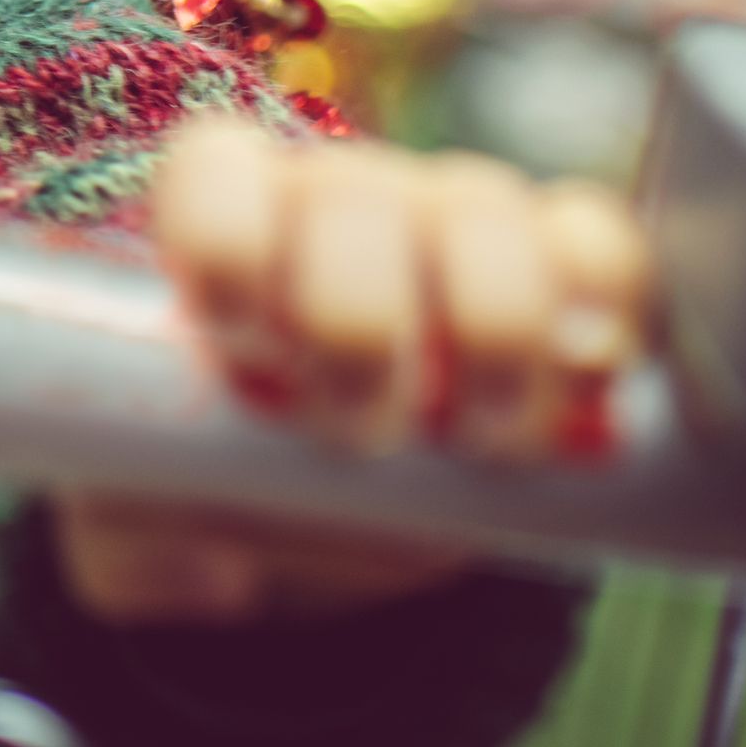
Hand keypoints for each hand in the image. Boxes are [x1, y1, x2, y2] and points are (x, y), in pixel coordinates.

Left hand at [48, 117, 650, 625]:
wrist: (353, 502)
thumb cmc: (236, 481)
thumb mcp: (152, 512)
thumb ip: (142, 536)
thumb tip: (200, 571)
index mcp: (218, 224)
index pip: (215, 175)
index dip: (228, 249)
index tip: (244, 352)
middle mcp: (335, 197)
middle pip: (353, 196)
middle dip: (359, 329)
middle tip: (362, 436)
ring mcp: (455, 218)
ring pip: (483, 212)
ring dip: (491, 334)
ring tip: (477, 438)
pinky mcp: (563, 266)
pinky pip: (599, 243)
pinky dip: (603, 304)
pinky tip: (587, 377)